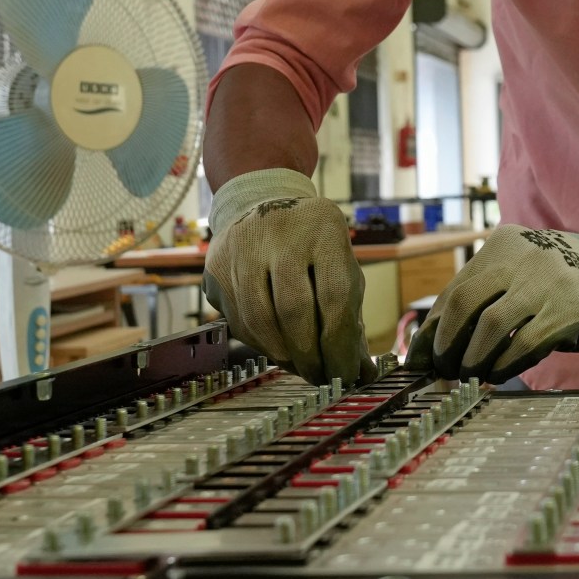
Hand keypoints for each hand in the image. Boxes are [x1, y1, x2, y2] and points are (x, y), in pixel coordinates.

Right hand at [203, 169, 370, 384]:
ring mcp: (242, 247)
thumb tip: (361, 373)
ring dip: (283, 355)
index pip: (334, 296)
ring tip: (300, 366)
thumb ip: (350, 317)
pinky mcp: (217, 266)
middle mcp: (279, 232)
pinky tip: (277, 347)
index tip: (345, 373)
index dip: (339, 344)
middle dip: (309, 355)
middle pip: (293, 310)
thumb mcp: (340, 265)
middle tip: (321, 376)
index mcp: (323, 227)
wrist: (262, 202)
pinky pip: (238, 320)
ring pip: (260, 320)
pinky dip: (260, 343)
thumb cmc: (311, 244)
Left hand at [414, 223, 578, 382]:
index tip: (420, 356)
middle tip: (444, 370)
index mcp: (503, 245)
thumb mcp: (526, 267)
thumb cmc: (568, 275)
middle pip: (463, 304)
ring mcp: (547, 281)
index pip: (455, 289)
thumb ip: (490, 293)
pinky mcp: (570, 309)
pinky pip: (525, 343)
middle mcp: (521, 257)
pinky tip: (499, 373)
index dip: (432, 328)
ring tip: (470, 375)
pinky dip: (505, 363)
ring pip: (490, 326)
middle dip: (446, 344)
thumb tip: (440, 340)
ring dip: (473, 358)